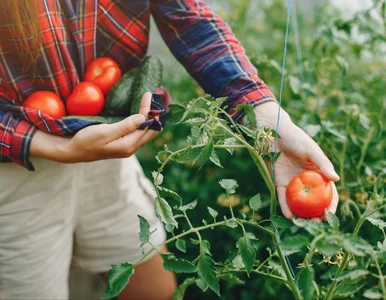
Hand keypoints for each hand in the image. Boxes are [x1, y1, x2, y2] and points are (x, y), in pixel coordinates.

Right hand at [31, 92, 160, 162]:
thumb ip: (125, 126)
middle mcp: (131, 148)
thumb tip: (143, 118)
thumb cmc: (86, 140)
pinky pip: (139, 133)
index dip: (148, 109)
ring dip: (151, 120)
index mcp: (128, 145)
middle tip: (157, 99)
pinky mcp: (123, 144)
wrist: (72, 151)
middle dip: (156, 116)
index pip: (145, 125)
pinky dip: (144, 123)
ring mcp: (127, 147)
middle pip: (151, 131)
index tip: (148, 94)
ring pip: (147, 133)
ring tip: (153, 105)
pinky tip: (143, 115)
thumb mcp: (104, 132)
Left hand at [249, 102, 339, 220]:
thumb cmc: (296, 138)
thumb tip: (336, 179)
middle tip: (316, 224)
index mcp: (317, 172)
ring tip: (303, 224)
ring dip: (300, 214)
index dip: (330, 204)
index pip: (327, 192)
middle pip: (312, 201)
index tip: (331, 216)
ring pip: (297, 202)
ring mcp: (292, 182)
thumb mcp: (311, 150)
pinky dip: (285, 206)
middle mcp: (305, 180)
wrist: (272, 133)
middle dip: (315, 214)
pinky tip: (289, 215)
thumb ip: (323, 164)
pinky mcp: (278, 182)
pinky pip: (282, 197)